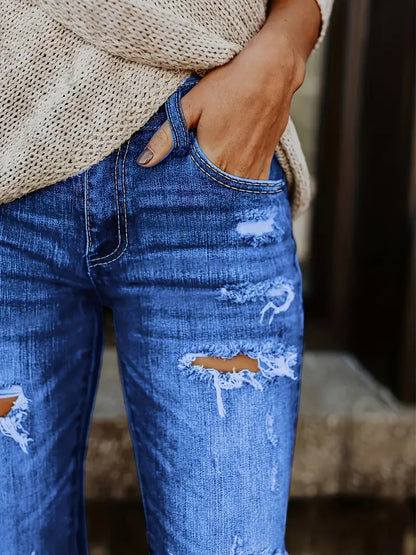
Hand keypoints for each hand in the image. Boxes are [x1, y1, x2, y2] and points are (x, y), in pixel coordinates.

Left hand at [137, 0, 320, 180]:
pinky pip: (253, 188)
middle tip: (187, 202)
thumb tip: (144, 162)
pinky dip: (240, 192)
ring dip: (221, 197)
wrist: (272, 71)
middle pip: (214, 196)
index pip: (193, 189)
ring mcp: (254, 168)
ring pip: (234, 195)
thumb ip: (167, 137)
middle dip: (201, 198)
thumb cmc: (229, 85)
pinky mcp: (266, 162)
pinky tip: (230, 188)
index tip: (172, 195)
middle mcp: (236, 169)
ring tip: (208, 196)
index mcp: (214, 157)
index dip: (182, 194)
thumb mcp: (191, 105)